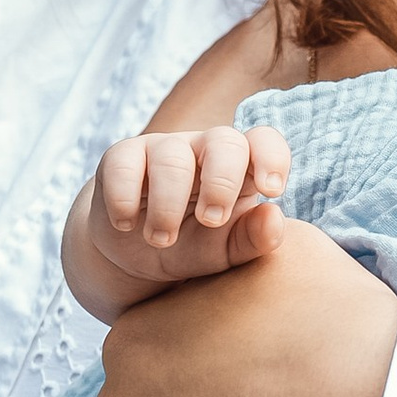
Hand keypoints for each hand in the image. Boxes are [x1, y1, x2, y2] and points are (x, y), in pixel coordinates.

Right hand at [81, 121, 291, 292]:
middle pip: (224, 140)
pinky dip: (125, 199)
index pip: (264, 141)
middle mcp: (204, 150)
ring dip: (168, 204)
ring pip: (172, 157)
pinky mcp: (122, 158)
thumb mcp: (226, 252)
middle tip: (211, 222)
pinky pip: (124, 165)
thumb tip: (274, 218)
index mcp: (240, 167)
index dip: (272, 157)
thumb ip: (254, 239)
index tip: (272, 190)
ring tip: (161, 240)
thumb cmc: (194, 245)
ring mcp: (163, 149)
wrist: (137, 256)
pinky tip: (126, 225)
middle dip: (221, 182)